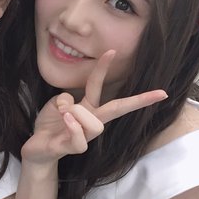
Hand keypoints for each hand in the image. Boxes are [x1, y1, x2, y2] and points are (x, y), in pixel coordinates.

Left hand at [21, 50, 166, 165]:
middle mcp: (91, 121)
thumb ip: (64, 99)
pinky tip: (65, 120)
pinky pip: (81, 138)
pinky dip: (73, 126)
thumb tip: (70, 104)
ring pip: (95, 123)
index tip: (112, 50)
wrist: (38, 148)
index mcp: (88, 107)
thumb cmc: (51, 124)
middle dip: (138, 101)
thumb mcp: (55, 104)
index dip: (103, 68)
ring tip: (64, 114)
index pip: (99, 85)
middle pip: (118, 109)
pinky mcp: (75, 147)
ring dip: (77, 113)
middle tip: (161, 93)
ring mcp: (85, 135)